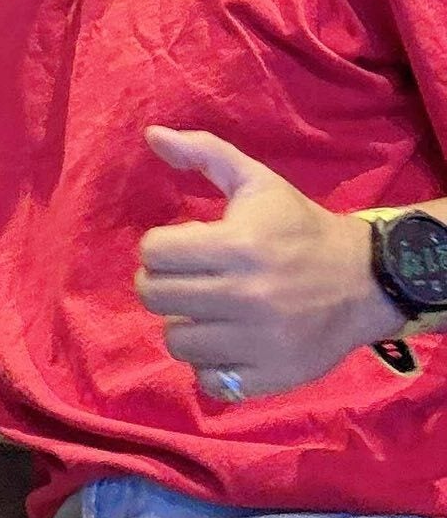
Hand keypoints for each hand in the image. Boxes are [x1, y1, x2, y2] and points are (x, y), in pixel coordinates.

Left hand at [137, 125, 402, 399]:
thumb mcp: (257, 181)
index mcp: (238, 245)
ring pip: (176, 341)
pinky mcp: (270, 376)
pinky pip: (209, 382)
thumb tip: (152, 134)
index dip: (161, 247)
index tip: (183, 247)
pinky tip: (225, 344)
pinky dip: (210, 367)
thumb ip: (204, 153)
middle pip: (155, 297)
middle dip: (163, 284)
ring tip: (207, 312)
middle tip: (187, 280)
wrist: (365, 281)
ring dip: (185, 325)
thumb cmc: (299, 227)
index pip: (154, 252)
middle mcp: (245, 296)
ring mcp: (258, 342)